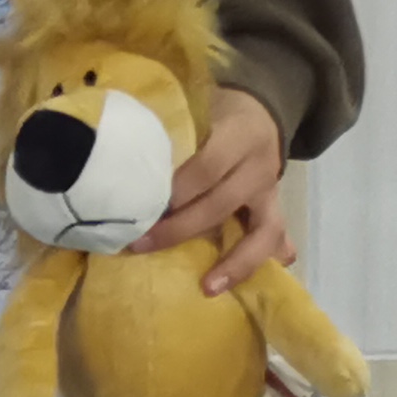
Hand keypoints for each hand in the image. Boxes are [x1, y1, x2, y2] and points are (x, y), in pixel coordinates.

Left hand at [136, 85, 290, 295]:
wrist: (262, 111)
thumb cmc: (216, 112)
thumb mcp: (197, 109)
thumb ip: (171, 129)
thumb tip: (121, 155)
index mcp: (237, 134)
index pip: (206, 167)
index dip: (176, 190)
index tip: (143, 206)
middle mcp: (258, 166)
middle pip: (220, 204)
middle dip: (180, 229)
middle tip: (141, 244)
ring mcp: (271, 190)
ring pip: (263, 231)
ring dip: (235, 262)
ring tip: (209, 287)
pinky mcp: (275, 207)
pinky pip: (274, 239)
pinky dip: (259, 262)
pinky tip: (238, 282)